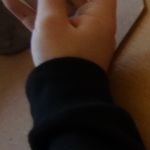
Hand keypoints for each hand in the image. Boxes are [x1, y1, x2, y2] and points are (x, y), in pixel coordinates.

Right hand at [1, 0, 115, 69]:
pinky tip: (8, 1)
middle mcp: (92, 26)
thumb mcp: (52, 22)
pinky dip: (30, 12)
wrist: (62, 98)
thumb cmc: (63, 58)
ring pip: (56, 8)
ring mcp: (77, 36)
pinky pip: (47, 23)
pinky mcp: (62, 46)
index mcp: (100, 18)